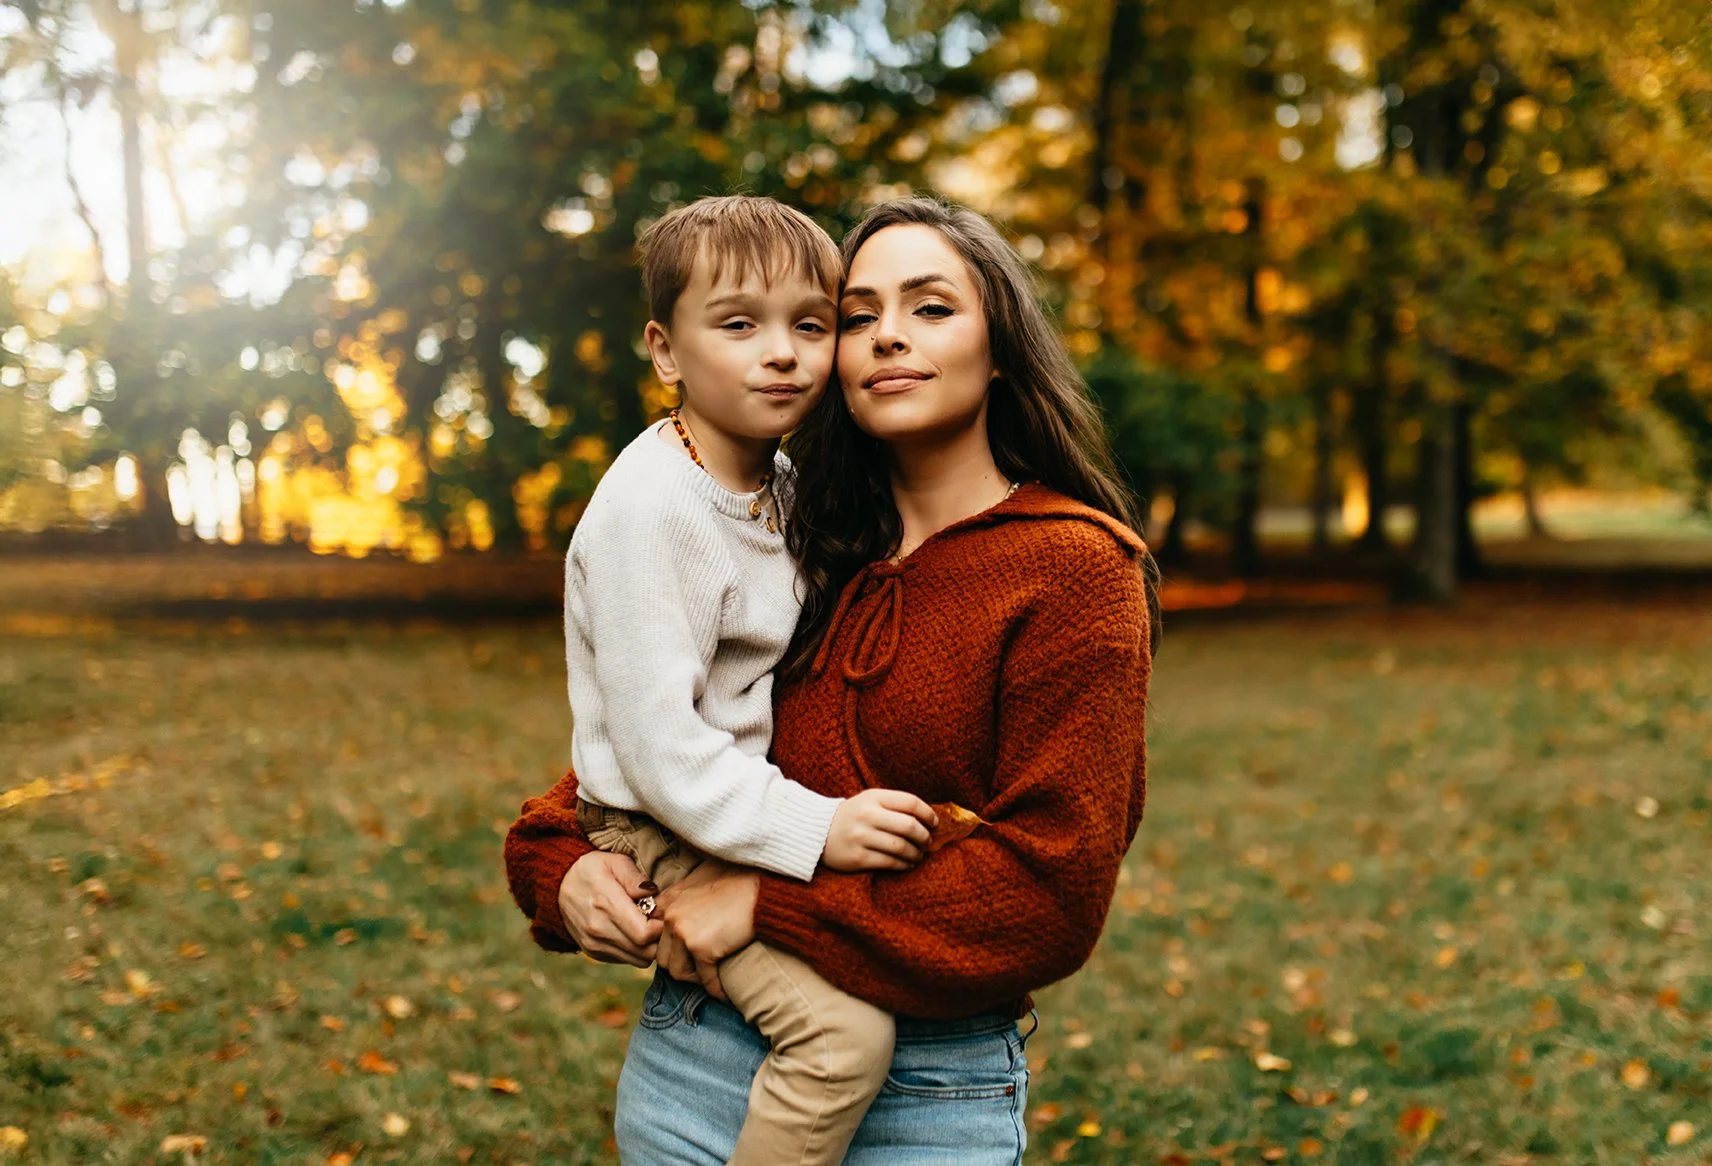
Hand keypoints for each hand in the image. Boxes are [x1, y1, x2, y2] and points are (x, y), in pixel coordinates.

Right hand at [556, 851, 662, 965]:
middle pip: (645, 951)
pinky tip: (633, 931)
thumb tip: (653, 893)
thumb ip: (635, 878)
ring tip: (647, 925)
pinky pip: (627, 960)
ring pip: (639, 960)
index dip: (660, 926)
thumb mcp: (614, 862)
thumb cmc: (592, 870)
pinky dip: (636, 950)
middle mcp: (598, 930)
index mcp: (606, 905)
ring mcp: (594, 945)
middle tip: (658, 919)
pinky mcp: (594, 953)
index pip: (645, 934)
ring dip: (650, 946)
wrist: (558, 886)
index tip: (662, 912)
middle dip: (659, 938)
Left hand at [654, 860, 759, 1001]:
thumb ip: (685, 896)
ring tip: (711, 977)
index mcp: (669, 901)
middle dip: (682, 966)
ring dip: (695, 979)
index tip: (684, 955)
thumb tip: (681, 917)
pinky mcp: (702, 948)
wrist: (763, 889)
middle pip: (663, 957)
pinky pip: (705, 980)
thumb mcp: (703, 879)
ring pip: (678, 972)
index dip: (669, 948)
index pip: (652, 934)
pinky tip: (725, 994)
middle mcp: (671, 916)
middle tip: (701, 969)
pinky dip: (716, 990)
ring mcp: (684, 933)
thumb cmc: (740, 881)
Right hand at [822, 789, 938, 871]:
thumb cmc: (853, 816)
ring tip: (919, 854)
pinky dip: (904, 864)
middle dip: (924, 836)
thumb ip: (895, 806)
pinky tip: (907, 863)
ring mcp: (861, 837)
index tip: (934, 823)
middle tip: (927, 842)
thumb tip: (929, 820)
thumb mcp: (870, 801)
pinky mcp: (857, 857)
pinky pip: (889, 863)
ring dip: (916, 853)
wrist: (817, 832)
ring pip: (901, 847)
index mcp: (873, 797)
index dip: (928, 814)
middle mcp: (867, 815)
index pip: (910, 802)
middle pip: (909, 826)